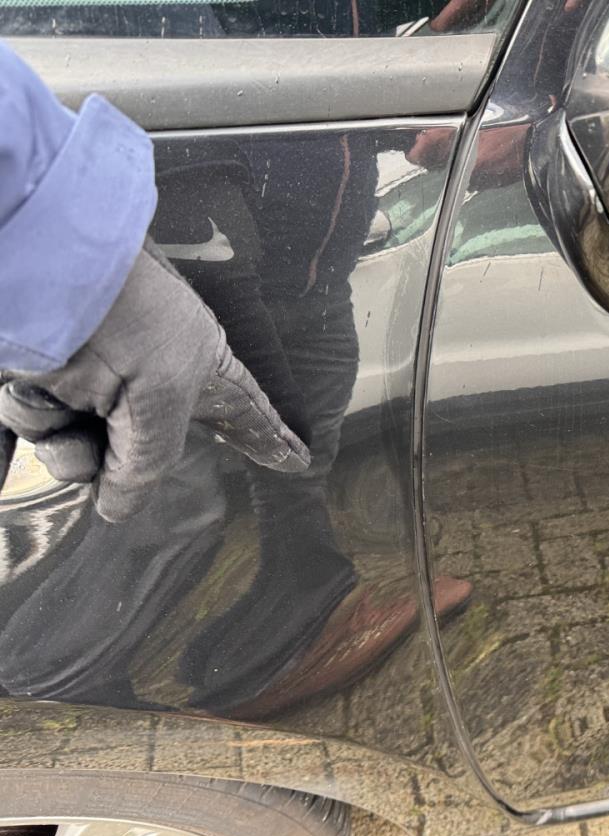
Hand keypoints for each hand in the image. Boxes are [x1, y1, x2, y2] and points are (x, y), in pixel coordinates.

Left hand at [0, 242, 309, 521]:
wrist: (60, 274)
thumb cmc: (134, 319)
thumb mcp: (163, 402)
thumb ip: (147, 467)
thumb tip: (114, 509)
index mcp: (201, 372)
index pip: (246, 415)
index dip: (270, 439)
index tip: (297, 459)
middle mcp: (151, 382)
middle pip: (143, 453)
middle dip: (117, 468)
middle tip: (107, 460)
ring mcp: (98, 382)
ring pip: (85, 449)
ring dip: (70, 449)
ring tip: (65, 423)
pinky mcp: (47, 381)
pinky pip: (38, 424)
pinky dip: (32, 417)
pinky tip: (33, 395)